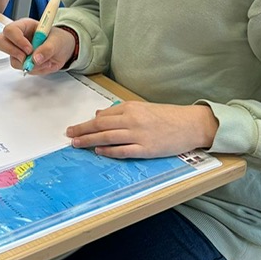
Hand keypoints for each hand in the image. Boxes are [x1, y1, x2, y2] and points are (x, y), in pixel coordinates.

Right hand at [0, 21, 75, 74]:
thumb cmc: (59, 39)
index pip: (10, 30)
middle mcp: (17, 37)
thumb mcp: (57, 41)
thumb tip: (35, 58)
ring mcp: (17, 50)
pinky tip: (43, 64)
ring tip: (45, 61)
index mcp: (24, 26)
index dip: (17, 40)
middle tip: (27, 57)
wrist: (64, 49)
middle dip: (12, 52)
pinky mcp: (22, 61)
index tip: (29, 49)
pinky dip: (34, 69)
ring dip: (29, 64)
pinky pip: (22, 68)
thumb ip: (47, 48)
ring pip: (12, 60)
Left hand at [66, 100, 217, 159]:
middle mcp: (133, 120)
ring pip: (108, 138)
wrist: (191, 125)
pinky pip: (123, 151)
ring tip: (77, 144)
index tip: (75, 128)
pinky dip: (109, 151)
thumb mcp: (143, 108)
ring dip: (90, 141)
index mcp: (131, 108)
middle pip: (101, 126)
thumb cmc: (167, 116)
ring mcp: (139, 135)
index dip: (87, 123)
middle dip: (82, 131)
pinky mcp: (146, 149)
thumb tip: (99, 114)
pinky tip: (98, 151)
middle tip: (69, 135)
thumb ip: (120, 111)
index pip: (103, 116)